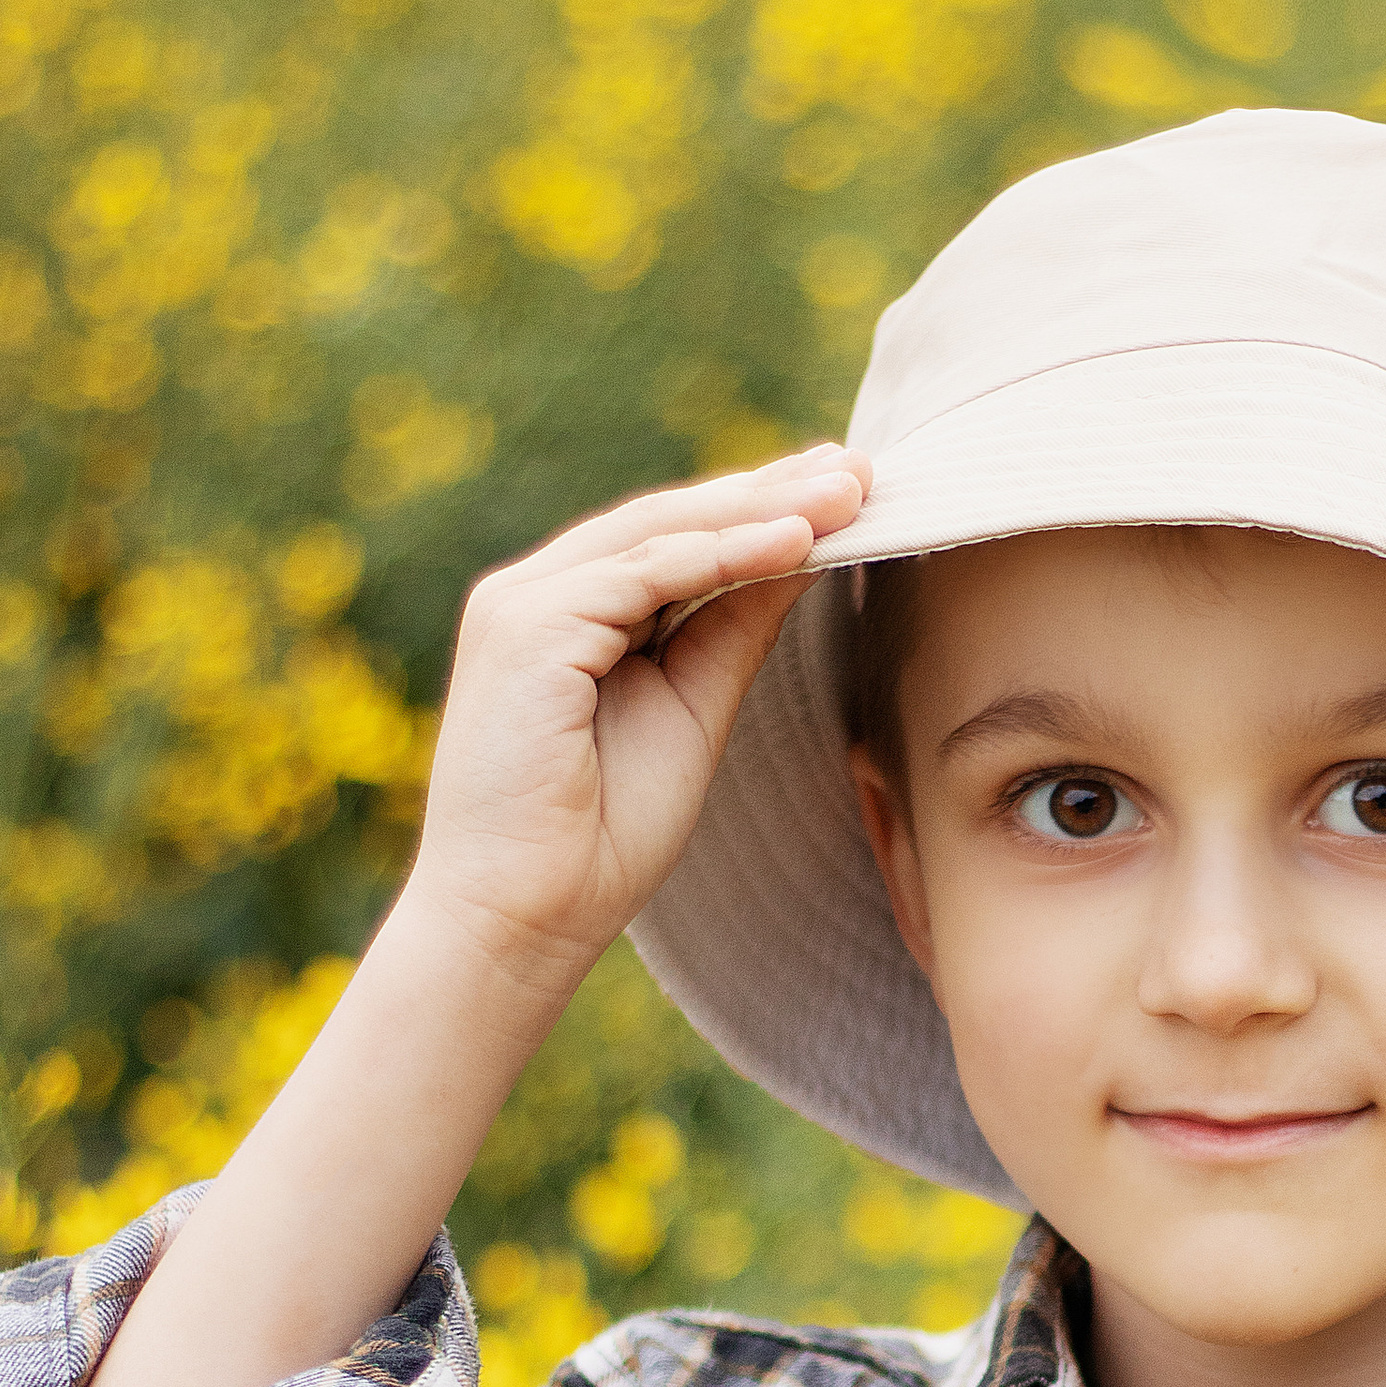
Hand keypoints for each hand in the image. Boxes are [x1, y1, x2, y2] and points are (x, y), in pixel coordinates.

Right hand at [401, 444, 870, 1000]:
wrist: (523, 917)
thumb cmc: (599, 839)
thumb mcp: (692, 712)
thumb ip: (730, 633)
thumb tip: (797, 559)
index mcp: (570, 617)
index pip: (676, 544)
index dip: (760, 514)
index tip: (845, 497)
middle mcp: (539, 596)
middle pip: (671, 522)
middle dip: (770, 492)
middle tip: (862, 469)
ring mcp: (524, 605)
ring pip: (661, 533)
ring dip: (761, 509)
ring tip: (848, 494)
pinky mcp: (525, 627)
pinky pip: (644, 572)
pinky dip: (724, 553)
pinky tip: (796, 540)